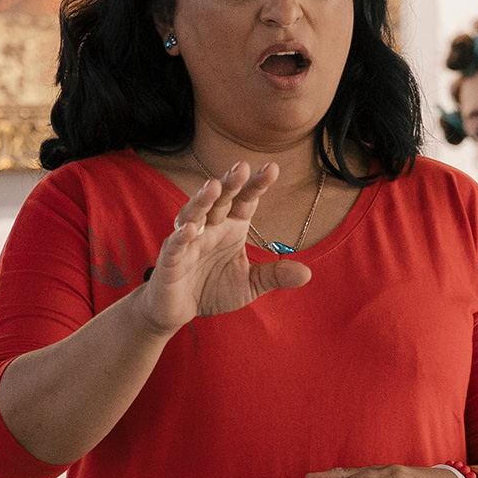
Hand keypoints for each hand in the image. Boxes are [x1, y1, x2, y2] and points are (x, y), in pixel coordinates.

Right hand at [133, 162, 309, 334]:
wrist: (179, 310)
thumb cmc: (213, 289)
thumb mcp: (250, 284)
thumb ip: (275, 275)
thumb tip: (307, 273)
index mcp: (231, 227)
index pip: (245, 201)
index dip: (257, 185)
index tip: (272, 168)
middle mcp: (210, 227)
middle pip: (220, 200)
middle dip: (230, 183)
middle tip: (241, 167)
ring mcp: (188, 241)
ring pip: (194, 214)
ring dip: (202, 200)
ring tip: (213, 187)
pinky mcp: (170, 259)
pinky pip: (175, 245)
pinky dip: (181, 237)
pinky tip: (190, 230)